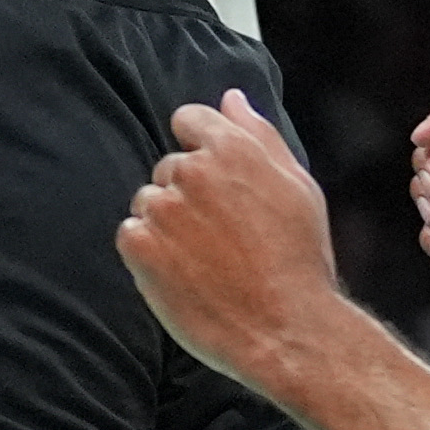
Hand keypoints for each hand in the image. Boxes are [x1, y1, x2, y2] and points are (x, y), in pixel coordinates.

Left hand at [117, 90, 363, 396]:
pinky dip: (148, 253)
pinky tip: (183, 275)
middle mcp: (193, 171)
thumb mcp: (297, 186)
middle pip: (169, 167)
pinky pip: (130, 234)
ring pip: (148, 201)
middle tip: (223, 237)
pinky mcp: (141, 247)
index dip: (200, 150)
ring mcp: (163, 208)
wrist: (287, 330)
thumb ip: (259, 135)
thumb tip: (231, 98)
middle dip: (188, 195)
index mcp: (232, 148)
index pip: (188, 120)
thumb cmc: (299, 259)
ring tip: (205, 260)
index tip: (216, 187)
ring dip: (166, 225)